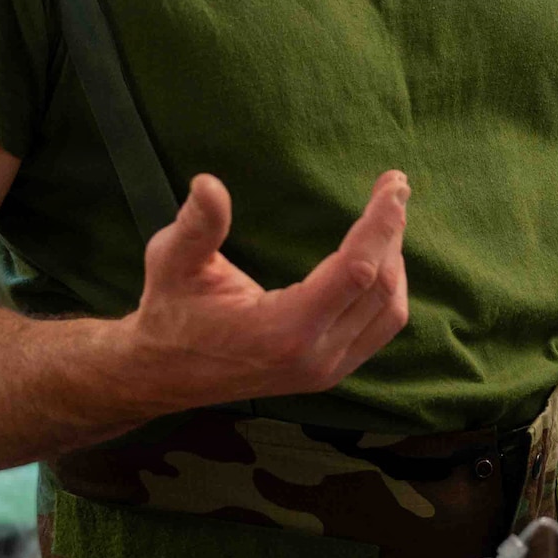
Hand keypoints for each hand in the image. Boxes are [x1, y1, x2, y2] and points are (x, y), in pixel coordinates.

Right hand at [104, 171, 410, 413]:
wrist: (161, 374)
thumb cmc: (169, 311)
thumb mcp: (172, 261)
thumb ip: (196, 225)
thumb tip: (208, 184)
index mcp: (283, 330)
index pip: (358, 272)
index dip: (381, 224)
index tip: (394, 183)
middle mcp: (314, 357)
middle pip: (381, 289)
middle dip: (393, 233)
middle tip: (395, 187)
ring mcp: (325, 371)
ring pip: (389, 313)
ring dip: (395, 261)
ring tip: (387, 218)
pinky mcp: (328, 374)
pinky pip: (379, 330)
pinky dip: (388, 290)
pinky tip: (379, 258)